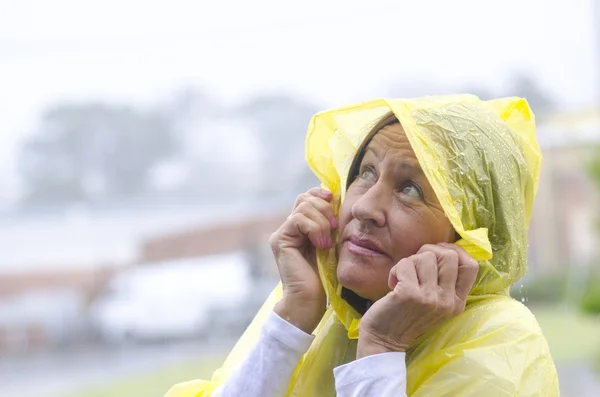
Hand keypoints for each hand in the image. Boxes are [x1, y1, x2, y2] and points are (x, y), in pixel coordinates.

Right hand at [270, 187, 337, 333]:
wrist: (309, 300)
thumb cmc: (323, 277)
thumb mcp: (330, 243)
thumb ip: (328, 223)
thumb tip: (335, 198)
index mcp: (300, 227)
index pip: (306, 197)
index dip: (320, 194)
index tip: (333, 200)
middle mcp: (288, 228)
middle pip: (304, 199)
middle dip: (324, 208)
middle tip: (334, 228)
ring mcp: (282, 234)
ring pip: (303, 207)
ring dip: (322, 222)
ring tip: (327, 242)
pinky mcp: (280, 240)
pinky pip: (298, 220)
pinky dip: (314, 229)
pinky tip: (321, 245)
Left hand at [357, 243, 478, 357]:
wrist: (384, 340)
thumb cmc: (407, 316)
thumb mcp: (435, 303)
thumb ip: (444, 281)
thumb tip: (442, 248)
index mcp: (457, 303)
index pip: (471, 266)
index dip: (455, 251)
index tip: (436, 252)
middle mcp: (448, 301)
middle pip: (448, 255)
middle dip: (427, 252)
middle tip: (414, 265)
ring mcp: (430, 299)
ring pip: (425, 257)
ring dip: (409, 262)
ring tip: (402, 278)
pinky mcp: (410, 294)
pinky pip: (405, 264)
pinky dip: (395, 270)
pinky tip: (392, 283)